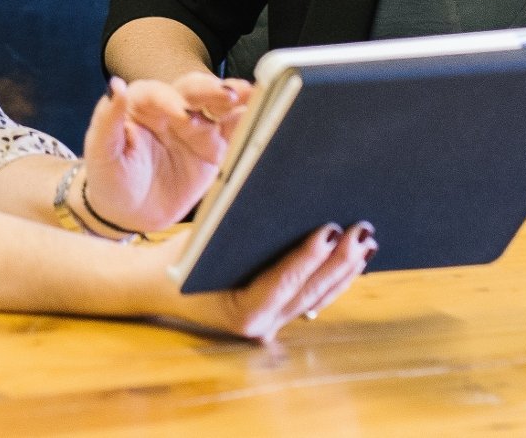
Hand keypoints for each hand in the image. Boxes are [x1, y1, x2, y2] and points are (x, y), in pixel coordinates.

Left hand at [80, 74, 254, 234]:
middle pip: (193, 91)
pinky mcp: (214, 148)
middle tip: (228, 94)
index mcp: (141, 105)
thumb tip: (115, 86)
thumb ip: (107, 120)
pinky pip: (234, 131)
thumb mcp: (101, 153)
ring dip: (236, 98)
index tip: (181, 115)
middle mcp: (172, 109)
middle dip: (211, 90)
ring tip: (253, 94)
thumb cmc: (110, 179)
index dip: (170, 100)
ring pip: (218, 105)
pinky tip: (263, 115)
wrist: (130, 214)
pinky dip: (249, 122)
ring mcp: (196, 127)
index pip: (157, 93)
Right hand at [160, 221, 375, 341]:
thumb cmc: (179, 259)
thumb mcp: (202, 242)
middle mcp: (260, 326)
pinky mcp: (279, 315)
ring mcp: (272, 324)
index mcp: (240, 313)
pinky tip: (355, 259)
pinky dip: (335, 278)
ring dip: (345, 270)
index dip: (308, 258)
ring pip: (318, 298)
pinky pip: (314, 298)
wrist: (159, 286)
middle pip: (309, 292)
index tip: (330, 231)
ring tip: (366, 241)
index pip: (281, 283)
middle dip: (339, 261)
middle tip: (361, 231)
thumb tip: (280, 199)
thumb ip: (239, 229)